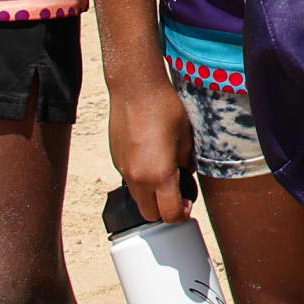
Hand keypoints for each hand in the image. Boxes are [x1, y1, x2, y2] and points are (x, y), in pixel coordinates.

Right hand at [107, 75, 195, 225]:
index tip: (188, 205)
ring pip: (138, 198)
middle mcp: (138, 178)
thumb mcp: (187, 137)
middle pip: (150, 214)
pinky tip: (150, 160)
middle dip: (165, 211)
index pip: (169, 214)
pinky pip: (129, 180)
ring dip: (151, 196)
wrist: (135, 88)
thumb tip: (187, 173)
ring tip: (165, 177)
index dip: (182, 215)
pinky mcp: (116, 159)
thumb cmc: (165, 108)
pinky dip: (140, 180)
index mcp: (160, 175)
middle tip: (178, 196)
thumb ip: (188, 162)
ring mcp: (124, 169)